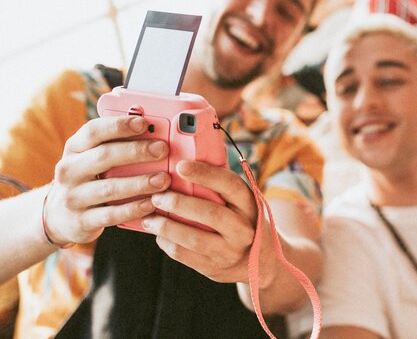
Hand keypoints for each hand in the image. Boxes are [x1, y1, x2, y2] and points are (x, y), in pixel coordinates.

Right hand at [44, 115, 170, 245]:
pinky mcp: (81, 221)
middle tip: (162, 149)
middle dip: (136, 151)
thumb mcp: (93, 157)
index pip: (93, 131)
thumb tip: (152, 128)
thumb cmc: (88, 177)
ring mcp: (73, 197)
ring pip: (109, 188)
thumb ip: (116, 143)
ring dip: (139, 183)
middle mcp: (69, 170)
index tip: (143, 123)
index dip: (118, 125)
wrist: (59, 217)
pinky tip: (151, 204)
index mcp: (74, 148)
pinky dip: (133, 209)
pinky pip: (111, 214)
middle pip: (103, 156)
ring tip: (164, 179)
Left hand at [141, 160, 276, 285]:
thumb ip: (222, 182)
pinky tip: (158, 234)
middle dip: (180, 203)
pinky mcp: (215, 268)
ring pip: (195, 238)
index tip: (181, 165)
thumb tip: (195, 151)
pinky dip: (168, 243)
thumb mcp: (242, 201)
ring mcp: (230, 251)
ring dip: (168, 226)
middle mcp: (244, 228)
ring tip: (149, 217)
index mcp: (251, 204)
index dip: (205, 174)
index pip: (230, 185)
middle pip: (211, 214)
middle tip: (157, 195)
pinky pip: (186, 256)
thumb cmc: (243, 219)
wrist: (263, 262)